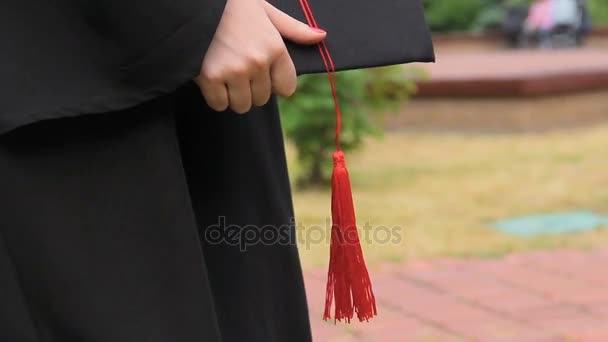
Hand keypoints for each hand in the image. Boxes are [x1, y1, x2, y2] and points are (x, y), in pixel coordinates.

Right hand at [196, 0, 325, 113]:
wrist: (194, 2)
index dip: (273, 83)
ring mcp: (234, 71)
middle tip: (237, 69)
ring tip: (224, 74)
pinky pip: (219, 104)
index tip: (261, 74)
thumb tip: (321, 37)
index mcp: (275, 47)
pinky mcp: (210, 77)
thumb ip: (293, 29)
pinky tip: (210, 77)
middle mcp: (258, 62)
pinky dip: (214, 97)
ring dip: (233, 96)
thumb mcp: (266, 10)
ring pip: (242, 105)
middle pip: (262, 99)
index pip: (286, 88)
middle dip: (251, 89)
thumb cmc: (232, 4)